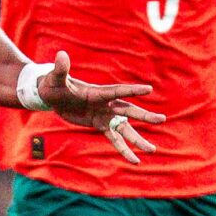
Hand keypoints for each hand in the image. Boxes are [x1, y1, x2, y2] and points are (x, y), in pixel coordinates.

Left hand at [34, 50, 163, 163]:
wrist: (53, 95)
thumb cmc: (54, 84)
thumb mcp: (55, 78)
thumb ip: (61, 69)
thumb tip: (61, 55)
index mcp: (97, 92)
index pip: (117, 91)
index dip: (132, 90)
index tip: (148, 89)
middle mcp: (105, 104)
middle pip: (128, 110)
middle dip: (143, 116)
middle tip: (161, 119)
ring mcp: (105, 115)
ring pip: (125, 129)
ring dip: (138, 139)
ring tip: (152, 150)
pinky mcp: (100, 125)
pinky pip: (114, 139)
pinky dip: (124, 149)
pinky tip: (134, 161)